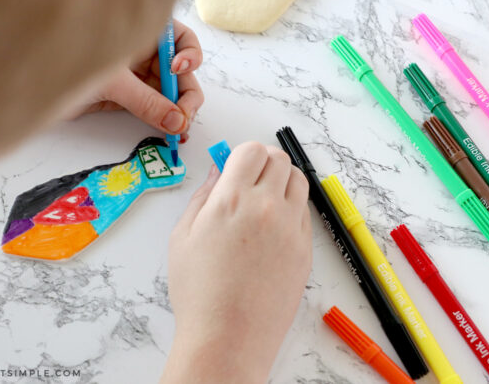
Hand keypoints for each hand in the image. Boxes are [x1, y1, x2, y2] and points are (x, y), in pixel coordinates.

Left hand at [71, 19, 203, 138]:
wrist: (29, 83)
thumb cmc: (63, 61)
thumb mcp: (112, 81)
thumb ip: (147, 102)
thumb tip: (177, 122)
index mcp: (142, 32)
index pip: (182, 39)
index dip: (189, 55)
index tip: (178, 70)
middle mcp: (143, 52)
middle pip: (181, 73)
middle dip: (187, 95)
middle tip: (184, 118)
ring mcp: (136, 77)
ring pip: (169, 94)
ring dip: (179, 113)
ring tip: (179, 132)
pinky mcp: (126, 99)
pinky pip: (153, 109)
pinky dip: (163, 122)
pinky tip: (171, 133)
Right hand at [161, 142, 311, 383]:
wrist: (228, 337)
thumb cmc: (199, 292)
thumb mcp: (183, 237)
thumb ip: (203, 197)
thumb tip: (216, 172)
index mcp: (232, 200)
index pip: (252, 150)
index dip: (243, 153)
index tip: (235, 165)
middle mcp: (267, 207)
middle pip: (280, 159)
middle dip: (264, 162)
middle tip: (250, 178)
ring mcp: (291, 228)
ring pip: (298, 181)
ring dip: (282, 181)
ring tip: (264, 200)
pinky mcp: (305, 249)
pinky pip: (305, 212)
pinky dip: (291, 208)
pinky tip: (272, 228)